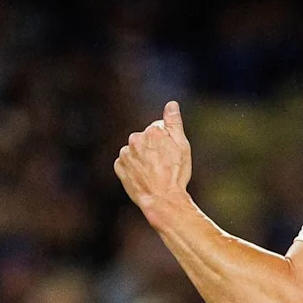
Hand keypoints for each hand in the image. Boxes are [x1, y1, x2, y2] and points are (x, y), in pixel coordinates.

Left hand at [115, 101, 192, 219]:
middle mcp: (135, 138)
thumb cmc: (176, 173)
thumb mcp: (182, 146)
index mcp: (152, 131)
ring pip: (136, 151)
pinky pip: (127, 163)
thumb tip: (171, 104)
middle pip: (146, 139)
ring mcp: (125, 153)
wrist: (162, 199)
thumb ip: (174, 123)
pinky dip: (134, 168)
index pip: (159, 129)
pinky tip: (144, 176)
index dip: (168, 142)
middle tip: (164, 165)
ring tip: (154, 172)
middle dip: (154, 148)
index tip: (172, 155)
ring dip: (143, 158)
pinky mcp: (119, 167)